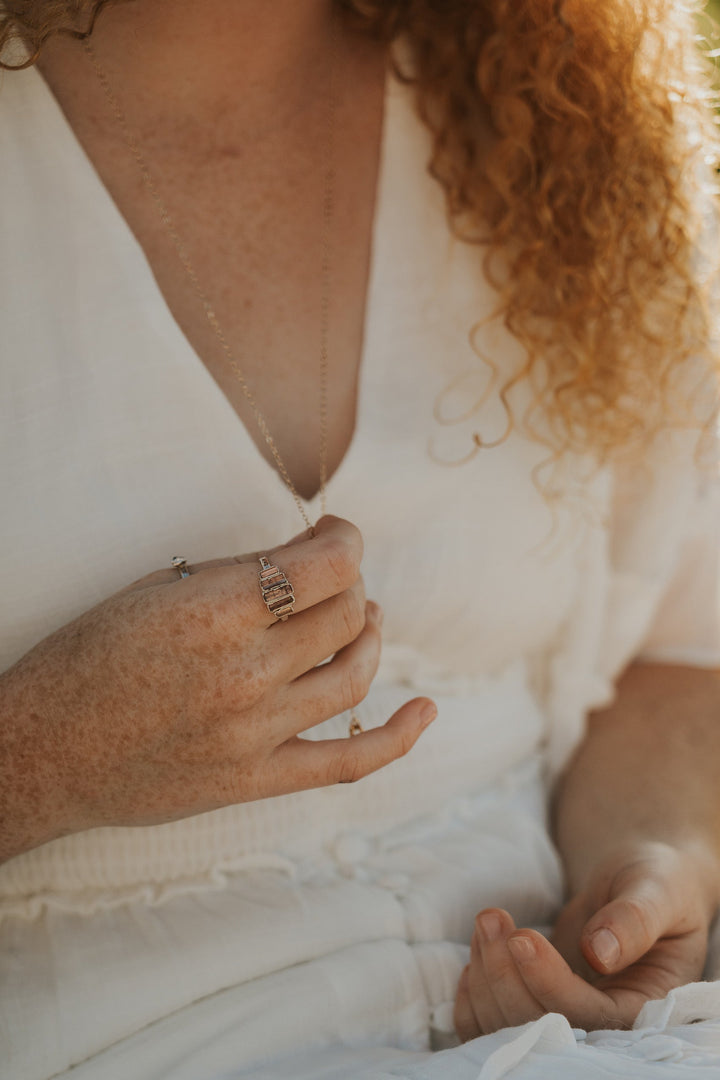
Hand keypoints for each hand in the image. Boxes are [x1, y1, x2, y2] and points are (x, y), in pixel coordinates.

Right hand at [0, 515, 435, 861]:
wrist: (43, 750)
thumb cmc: (89, 658)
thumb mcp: (158, 589)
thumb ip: (239, 572)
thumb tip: (310, 555)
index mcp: (213, 612)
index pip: (325, 565)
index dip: (345, 539)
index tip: (337, 533)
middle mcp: (243, 672)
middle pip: (346, 616)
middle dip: (352, 586)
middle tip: (336, 580)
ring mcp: (254, 733)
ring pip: (353, 675)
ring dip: (368, 637)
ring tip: (359, 622)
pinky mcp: (255, 779)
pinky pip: (348, 763)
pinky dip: (397, 737)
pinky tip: (425, 710)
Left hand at [454, 840, 718, 1037]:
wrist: (637, 883)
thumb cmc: (655, 882)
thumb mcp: (656, 890)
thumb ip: (634, 919)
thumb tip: (599, 953)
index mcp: (643, 1007)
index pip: (587, 1016)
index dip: (548, 983)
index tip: (523, 938)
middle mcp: (602, 1025)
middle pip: (539, 1025)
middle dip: (506, 975)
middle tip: (492, 918)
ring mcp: (564, 1016)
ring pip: (508, 1026)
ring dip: (485, 977)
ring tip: (487, 920)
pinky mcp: (536, 1003)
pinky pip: (491, 1023)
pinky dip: (472, 997)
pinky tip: (476, 954)